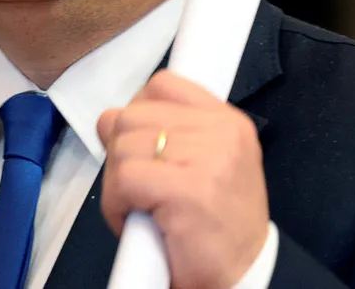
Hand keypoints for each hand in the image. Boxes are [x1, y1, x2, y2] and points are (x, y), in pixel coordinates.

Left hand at [97, 70, 269, 288]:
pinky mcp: (188, 190)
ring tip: (138, 208)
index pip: (163, 85)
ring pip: (124, 146)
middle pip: (134, 115)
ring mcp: (208, 159)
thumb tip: (109, 119)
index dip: (137, 111)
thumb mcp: (206, 166)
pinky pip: (125, 178)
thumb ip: (168, 134)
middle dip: (121, 154)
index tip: (141, 147)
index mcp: (228, 121)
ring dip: (117, 184)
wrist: (244, 276)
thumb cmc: (219, 228)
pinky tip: (133, 221)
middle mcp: (222, 133)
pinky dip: (116, 204)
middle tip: (136, 188)